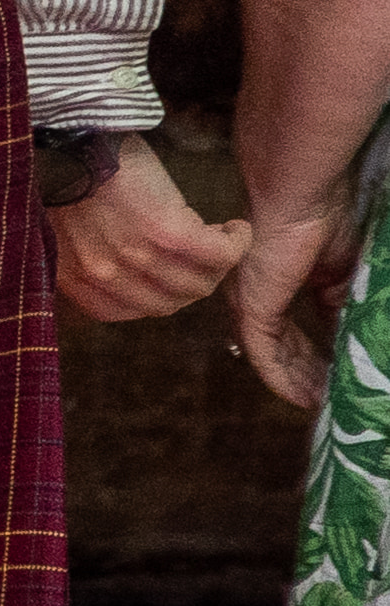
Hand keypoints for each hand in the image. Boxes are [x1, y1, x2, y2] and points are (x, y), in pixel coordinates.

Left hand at [50, 137, 248, 322]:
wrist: (66, 133)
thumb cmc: (67, 167)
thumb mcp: (63, 225)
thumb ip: (86, 254)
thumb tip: (119, 265)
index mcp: (76, 275)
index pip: (131, 310)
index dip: (161, 295)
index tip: (175, 275)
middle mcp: (105, 275)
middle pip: (170, 302)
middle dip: (194, 282)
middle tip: (206, 257)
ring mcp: (137, 257)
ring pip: (199, 283)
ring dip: (219, 263)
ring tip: (224, 238)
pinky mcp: (167, 233)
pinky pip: (219, 255)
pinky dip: (235, 244)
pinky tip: (236, 229)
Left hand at [242, 192, 372, 406]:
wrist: (302, 198)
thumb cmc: (324, 224)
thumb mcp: (342, 277)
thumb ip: (342, 307)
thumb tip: (354, 337)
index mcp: (276, 288)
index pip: (295, 335)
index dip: (315, 361)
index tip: (337, 385)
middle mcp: (257, 299)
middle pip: (285, 351)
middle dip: (310, 378)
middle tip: (334, 404)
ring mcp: (251, 305)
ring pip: (275, 358)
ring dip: (301, 383)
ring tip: (326, 406)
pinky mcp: (251, 308)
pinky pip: (265, 355)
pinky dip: (284, 379)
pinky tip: (305, 399)